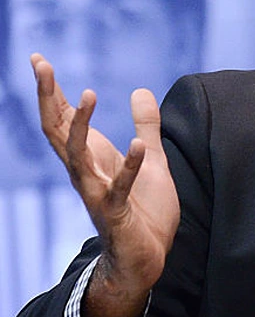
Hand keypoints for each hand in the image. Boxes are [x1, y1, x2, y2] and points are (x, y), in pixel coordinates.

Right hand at [32, 53, 178, 316]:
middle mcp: (86, 172)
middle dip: (49, 97)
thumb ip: (146, 125)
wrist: (145, 257)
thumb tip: (140, 90)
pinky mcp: (116, 212)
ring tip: (88, 94)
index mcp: (93, 157)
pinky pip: (118, 187)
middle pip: (58, 130)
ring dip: (81, 126)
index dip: (52, 90)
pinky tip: (138, 145)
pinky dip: (128, 166)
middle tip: (41, 65)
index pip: (64, 119)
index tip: (38, 59)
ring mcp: (97, 192)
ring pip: (77, 155)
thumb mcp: (153, 159)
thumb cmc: (144, 209)